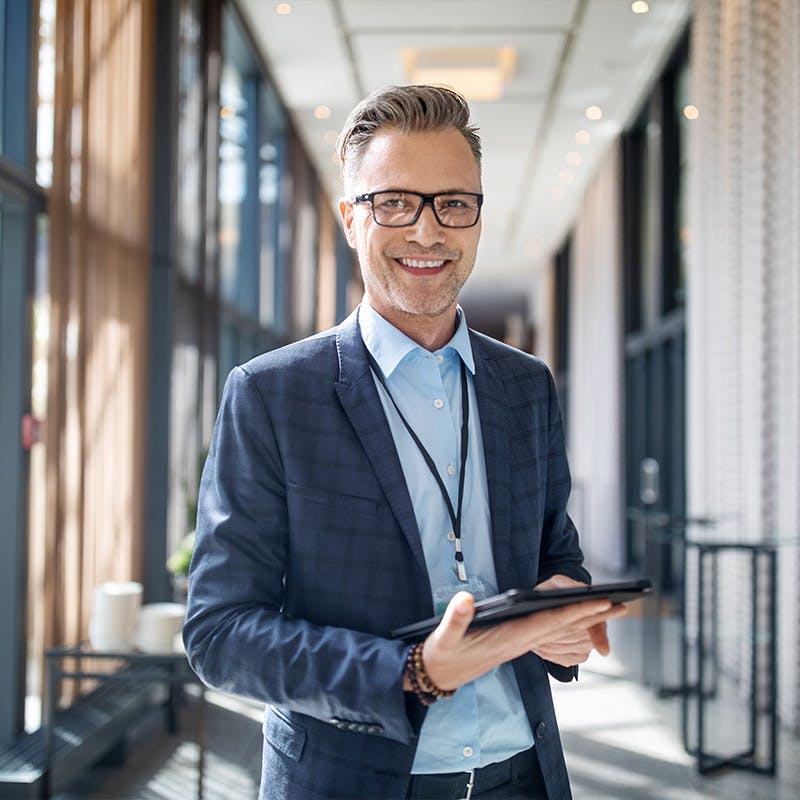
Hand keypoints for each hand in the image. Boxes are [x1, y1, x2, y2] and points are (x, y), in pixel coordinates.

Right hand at [417, 586, 624, 691]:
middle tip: (622, 605)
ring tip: (608, 610)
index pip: (547, 623)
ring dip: (584, 622)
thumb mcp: (444, 637)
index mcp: (508, 639)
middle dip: (591, 617)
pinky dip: (567, 624)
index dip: (574, 613)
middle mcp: (520, 643)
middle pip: (562, 628)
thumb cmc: (442, 654)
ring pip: (559, 632)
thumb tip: (466, 598)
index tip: (599, 603)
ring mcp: (520, 645)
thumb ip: (455, 618)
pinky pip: (548, 633)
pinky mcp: (516, 643)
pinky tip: (578, 620)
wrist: (438, 675)